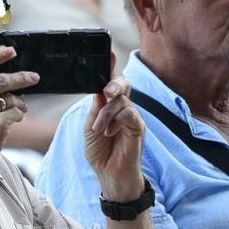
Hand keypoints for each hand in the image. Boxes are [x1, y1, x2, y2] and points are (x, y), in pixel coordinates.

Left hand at [84, 77, 146, 201]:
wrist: (109, 175)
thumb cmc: (100, 153)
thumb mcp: (90, 128)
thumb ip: (95, 109)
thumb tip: (99, 90)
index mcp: (109, 107)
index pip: (110, 84)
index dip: (109, 68)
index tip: (108, 53)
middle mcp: (122, 109)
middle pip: (122, 85)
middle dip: (114, 83)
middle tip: (106, 91)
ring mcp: (131, 118)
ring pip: (123, 101)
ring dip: (107, 114)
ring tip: (99, 130)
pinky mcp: (138, 128)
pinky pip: (130, 114)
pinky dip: (116, 121)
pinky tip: (109, 133)